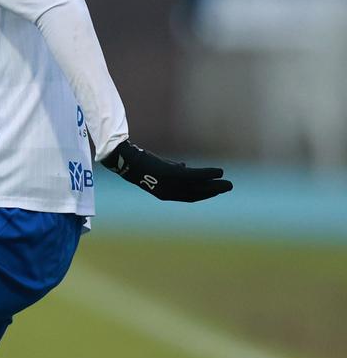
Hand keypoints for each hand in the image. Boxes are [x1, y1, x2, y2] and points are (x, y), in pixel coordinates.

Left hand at [100, 140, 230, 202]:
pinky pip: (194, 175)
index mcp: (165, 193)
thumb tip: (183, 166)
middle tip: (229, 188)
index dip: (204, 195)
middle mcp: (169, 192)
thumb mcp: (159, 169)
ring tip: (228, 183)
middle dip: (214, 191)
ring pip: (198, 186)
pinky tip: (219, 172)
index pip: (189, 197)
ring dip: (215, 185)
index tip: (216, 191)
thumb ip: (172, 169)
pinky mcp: (171, 174)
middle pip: (197, 194)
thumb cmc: (142, 163)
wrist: (128, 160)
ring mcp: (170, 184)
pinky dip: (208, 174)